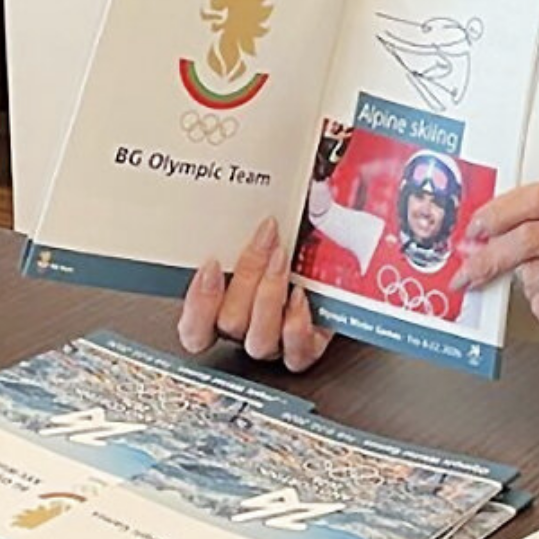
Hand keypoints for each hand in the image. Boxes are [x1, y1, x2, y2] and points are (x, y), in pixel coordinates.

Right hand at [177, 216, 331, 372]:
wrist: (343, 253)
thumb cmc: (300, 239)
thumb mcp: (270, 228)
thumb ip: (246, 221)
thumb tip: (249, 185)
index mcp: (223, 309)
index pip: (194, 330)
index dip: (197, 303)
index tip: (211, 263)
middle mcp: (247, 331)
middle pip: (229, 324)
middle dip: (246, 275)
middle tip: (265, 238)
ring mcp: (276, 344)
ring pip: (258, 340)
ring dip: (269, 295)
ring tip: (282, 259)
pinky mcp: (307, 349)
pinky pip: (295, 353)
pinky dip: (296, 325)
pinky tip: (301, 295)